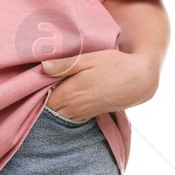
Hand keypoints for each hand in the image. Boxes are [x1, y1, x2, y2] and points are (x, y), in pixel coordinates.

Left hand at [41, 48, 158, 121]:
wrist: (140, 79)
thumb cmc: (115, 65)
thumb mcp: (90, 59)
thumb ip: (65, 65)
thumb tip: (42, 67)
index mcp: (69, 92)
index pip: (40, 99)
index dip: (36, 90)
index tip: (35, 79)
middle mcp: (73, 107)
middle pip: (48, 109)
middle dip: (42, 99)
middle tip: (41, 84)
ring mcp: (82, 113)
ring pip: (58, 114)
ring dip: (54, 105)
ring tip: (54, 90)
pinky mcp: (90, 115)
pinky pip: (70, 116)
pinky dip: (65, 109)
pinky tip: (69, 96)